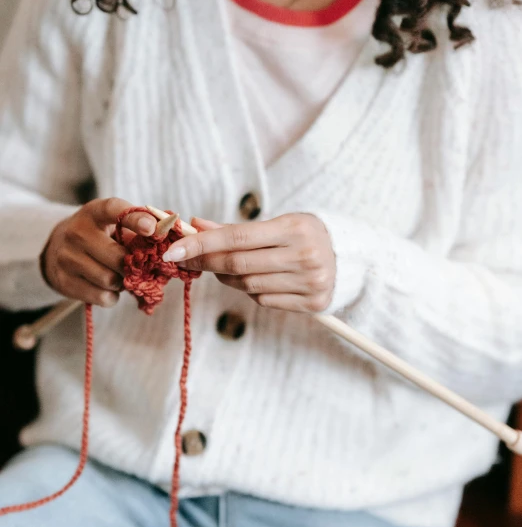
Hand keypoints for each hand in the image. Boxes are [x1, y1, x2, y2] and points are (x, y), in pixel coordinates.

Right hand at [41, 197, 157, 306]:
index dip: (135, 219)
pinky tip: (108, 288)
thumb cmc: (99, 235)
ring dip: (122, 282)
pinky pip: (101, 296)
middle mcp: (76, 232)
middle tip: (135, 266)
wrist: (56, 249)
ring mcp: (66, 257)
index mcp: (93, 212)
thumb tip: (170, 233)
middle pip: (117, 256)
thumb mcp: (113, 223)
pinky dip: (111, 296)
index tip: (153, 228)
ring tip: (119, 276)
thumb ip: (140, 227)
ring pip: (109, 279)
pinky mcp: (63, 281)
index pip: (114, 210)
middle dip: (132, 265)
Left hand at [163, 213, 335, 312]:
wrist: (349, 256)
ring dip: (228, 277)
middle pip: (238, 264)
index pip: (236, 237)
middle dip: (206, 262)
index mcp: (295, 228)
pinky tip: (257, 280)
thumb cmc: (304, 235)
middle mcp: (305, 256)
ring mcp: (310, 282)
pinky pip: (264, 301)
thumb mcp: (276, 223)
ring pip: (248, 286)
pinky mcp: (312, 303)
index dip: (201, 244)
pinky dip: (251, 291)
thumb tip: (195, 226)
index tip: (174, 250)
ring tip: (228, 268)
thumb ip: (235, 229)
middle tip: (186, 259)